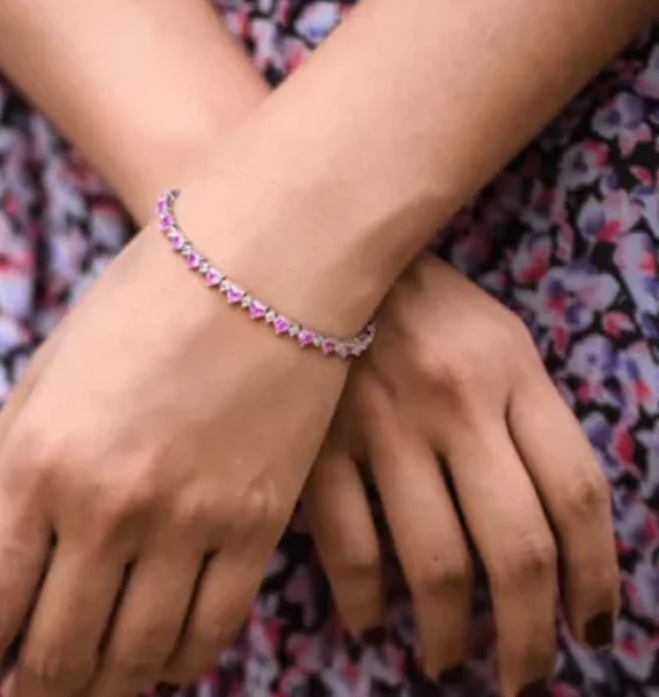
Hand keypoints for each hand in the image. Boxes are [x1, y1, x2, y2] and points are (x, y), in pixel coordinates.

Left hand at [0, 225, 347, 696]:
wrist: (266, 262)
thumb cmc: (147, 300)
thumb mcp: (50, 366)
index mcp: (41, 461)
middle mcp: (108, 506)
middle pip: (57, 654)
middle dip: (34, 693)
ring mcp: (190, 520)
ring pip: (136, 658)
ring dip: (105, 689)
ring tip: (93, 687)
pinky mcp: (258, 522)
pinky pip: (213, 627)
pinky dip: (182, 660)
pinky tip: (167, 658)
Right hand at [303, 256, 618, 696]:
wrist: (326, 259)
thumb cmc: (426, 305)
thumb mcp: (500, 340)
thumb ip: (532, 421)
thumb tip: (551, 530)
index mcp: (511, 370)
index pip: (577, 494)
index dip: (597, 579)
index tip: (591, 628)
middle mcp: (454, 402)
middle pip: (516, 547)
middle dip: (528, 635)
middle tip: (524, 675)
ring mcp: (381, 423)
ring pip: (433, 559)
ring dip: (448, 632)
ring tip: (449, 660)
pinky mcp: (317, 440)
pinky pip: (347, 541)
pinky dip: (362, 598)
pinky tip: (371, 619)